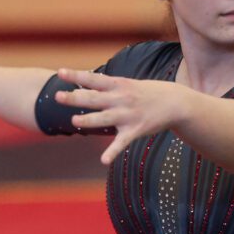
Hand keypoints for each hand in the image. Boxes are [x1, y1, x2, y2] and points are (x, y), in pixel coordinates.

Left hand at [55, 68, 186, 164]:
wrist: (175, 103)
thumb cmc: (148, 92)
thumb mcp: (128, 84)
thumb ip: (106, 87)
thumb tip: (83, 85)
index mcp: (118, 85)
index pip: (93, 79)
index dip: (76, 76)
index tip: (60, 72)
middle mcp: (121, 99)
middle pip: (94, 99)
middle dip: (75, 98)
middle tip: (57, 97)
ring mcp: (128, 115)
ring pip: (104, 119)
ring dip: (89, 121)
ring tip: (74, 122)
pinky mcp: (135, 130)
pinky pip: (121, 143)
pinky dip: (112, 152)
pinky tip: (104, 160)